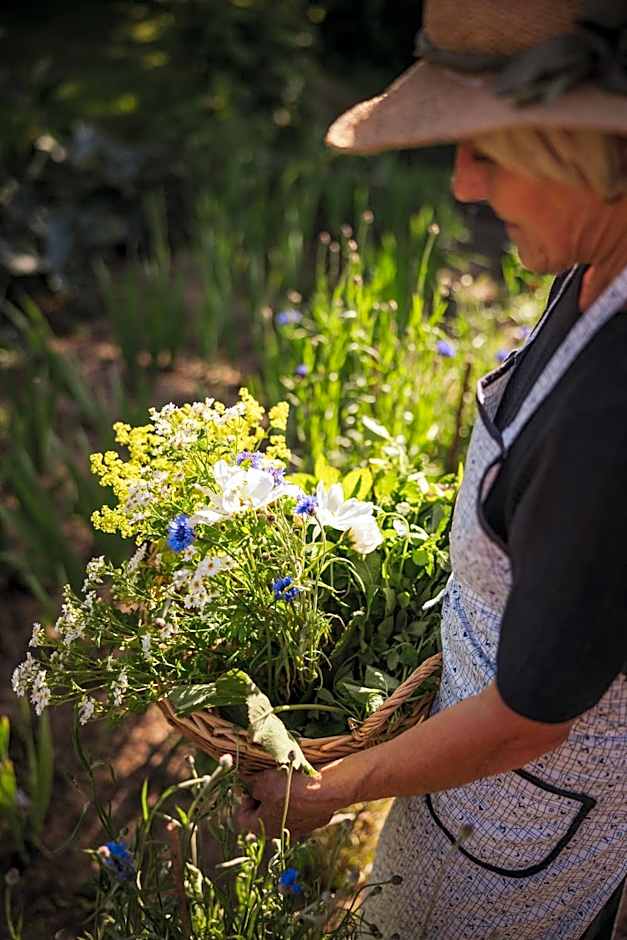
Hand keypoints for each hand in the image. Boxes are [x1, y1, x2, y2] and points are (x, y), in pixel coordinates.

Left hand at [234, 759, 351, 838]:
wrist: (323, 791)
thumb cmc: (288, 787)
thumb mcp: (262, 780)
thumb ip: (251, 784)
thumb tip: (246, 783)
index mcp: (259, 826)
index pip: (242, 816)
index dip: (245, 798)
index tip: (252, 786)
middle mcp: (276, 834)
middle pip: (262, 816)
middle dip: (264, 799)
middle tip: (269, 782)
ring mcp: (296, 831)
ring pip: (282, 814)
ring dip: (282, 800)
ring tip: (288, 783)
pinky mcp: (312, 824)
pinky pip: (300, 812)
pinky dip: (299, 802)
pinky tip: (303, 788)